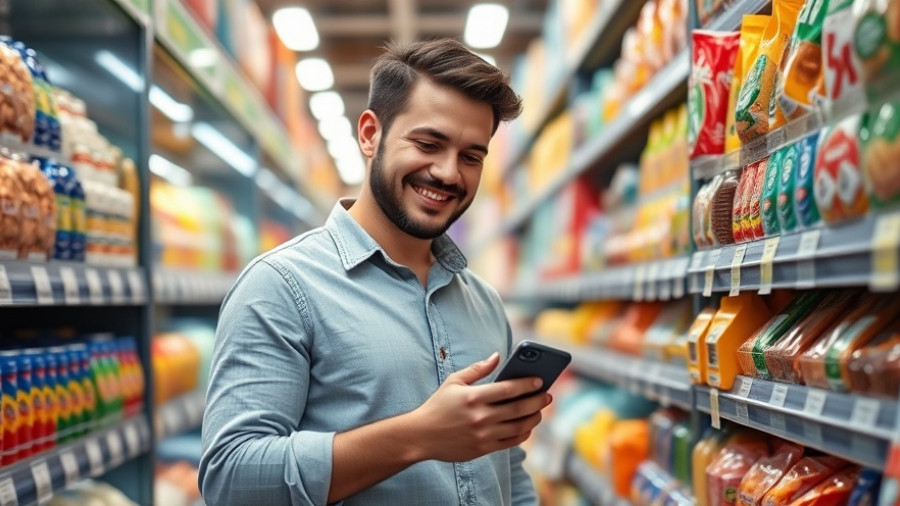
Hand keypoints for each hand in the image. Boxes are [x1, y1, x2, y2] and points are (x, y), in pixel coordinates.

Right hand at [407, 352, 552, 462]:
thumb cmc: (438, 405)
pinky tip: (527, 426)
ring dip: (533, 417)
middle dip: (537, 401)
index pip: (508, 389)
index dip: (527, 384)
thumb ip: (477, 369)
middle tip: (547, 395)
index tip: (540, 380)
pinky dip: (523, 434)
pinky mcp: (483, 449)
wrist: (421, 436)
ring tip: (540, 410)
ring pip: (518, 427)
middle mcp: (480, 417)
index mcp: (473, 397)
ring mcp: (483, 435)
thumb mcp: (454, 382)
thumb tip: (497, 356)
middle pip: (518, 408)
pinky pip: (511, 442)